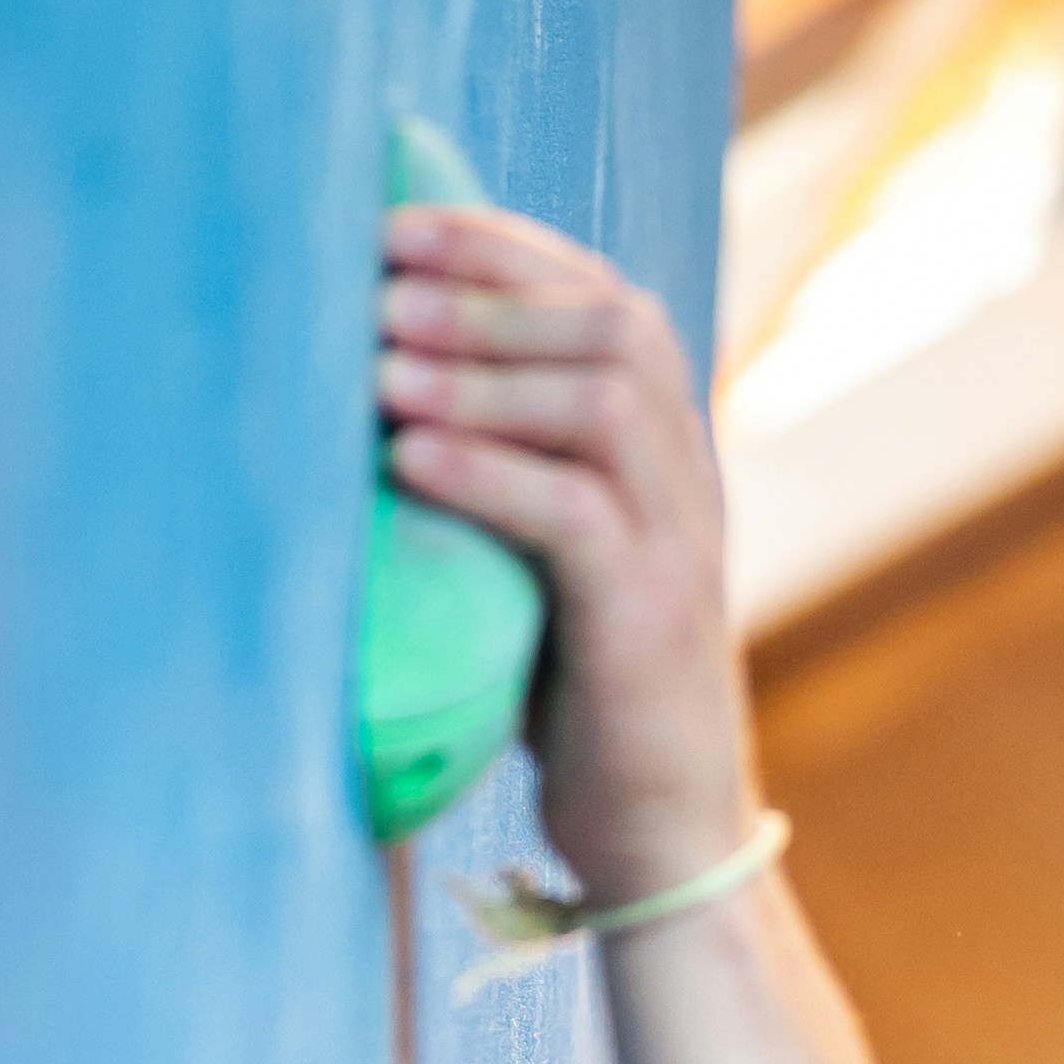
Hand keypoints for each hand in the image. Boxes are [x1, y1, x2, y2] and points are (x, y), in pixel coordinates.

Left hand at [377, 201, 756, 901]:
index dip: (507, 248)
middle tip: (379, 289)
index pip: (607, 298)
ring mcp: (680, 550)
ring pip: (603, 405)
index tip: (399, 225)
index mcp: (668, 450)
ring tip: (378, 369)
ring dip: (481, 372)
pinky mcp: (647, 624)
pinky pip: (576, 515)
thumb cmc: (576, 695)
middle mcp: (689, 481)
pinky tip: (408, 457)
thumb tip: (374, 377)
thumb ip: (504, 467)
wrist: (661, 837)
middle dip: (488, 292)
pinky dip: (486, 473)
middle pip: (613, 327)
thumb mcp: (541, 556)